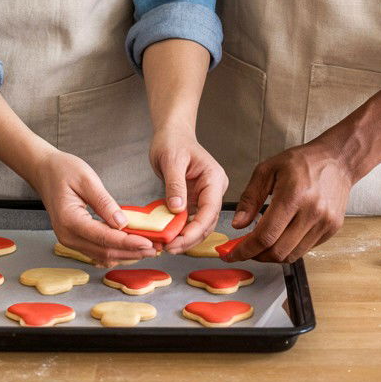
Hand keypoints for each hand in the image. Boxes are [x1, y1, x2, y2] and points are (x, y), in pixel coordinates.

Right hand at [30, 148, 158, 267]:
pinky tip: (131, 246)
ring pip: (102, 255)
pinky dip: (115, 251)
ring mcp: (69, 240)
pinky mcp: (74, 239)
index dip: (128, 243)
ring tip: (148, 249)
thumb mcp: (87, 180)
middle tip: (155, 249)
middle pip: (104, 252)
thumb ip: (104, 203)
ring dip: (126, 254)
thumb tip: (122, 223)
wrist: (43, 171)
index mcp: (69, 220)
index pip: (104, 238)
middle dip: (132, 252)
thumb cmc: (62, 170)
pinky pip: (97, 251)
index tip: (148, 242)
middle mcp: (67, 236)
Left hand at [148, 125, 227, 254]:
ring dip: (185, 238)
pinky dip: (180, 230)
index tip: (178, 241)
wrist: (171, 133)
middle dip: (189, 238)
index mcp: (214, 178)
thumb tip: (177, 210)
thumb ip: (175, 185)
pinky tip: (168, 237)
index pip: (210, 210)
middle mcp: (214, 189)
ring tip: (166, 246)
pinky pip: (191, 220)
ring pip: (200, 225)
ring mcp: (205, 196)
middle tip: (169, 248)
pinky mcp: (195, 200)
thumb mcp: (171, 160)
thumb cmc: (173, 140)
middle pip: (207, 222)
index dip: (195, 229)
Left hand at [227, 141, 354, 263]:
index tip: (233, 254)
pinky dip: (289, 248)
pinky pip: (305, 249)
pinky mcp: (332, 229)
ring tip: (262, 244)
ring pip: (292, 255)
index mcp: (293, 195)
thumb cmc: (302, 161)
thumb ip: (250, 198)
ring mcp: (324, 223)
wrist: (337, 160)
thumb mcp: (268, 170)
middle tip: (245, 249)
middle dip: (257, 255)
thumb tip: (238, 225)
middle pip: (278, 251)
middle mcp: (312, 212)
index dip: (245, 249)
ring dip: (272, 255)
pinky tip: (282, 236)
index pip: (265, 235)